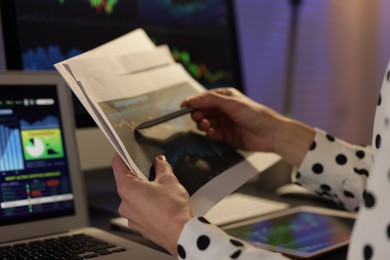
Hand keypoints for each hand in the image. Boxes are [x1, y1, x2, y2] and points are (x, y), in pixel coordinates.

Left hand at [112, 154, 193, 255]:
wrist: (181, 234)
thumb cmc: (173, 211)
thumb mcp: (169, 180)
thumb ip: (162, 167)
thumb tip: (159, 162)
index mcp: (127, 189)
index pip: (118, 165)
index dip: (123, 155)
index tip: (128, 151)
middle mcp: (124, 203)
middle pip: (127, 181)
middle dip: (140, 174)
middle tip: (155, 170)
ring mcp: (131, 216)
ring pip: (134, 196)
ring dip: (145, 190)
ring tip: (162, 189)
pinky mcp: (139, 225)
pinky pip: (139, 209)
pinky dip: (147, 203)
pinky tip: (161, 202)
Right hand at [182, 88, 314, 166]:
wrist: (270, 134)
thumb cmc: (256, 115)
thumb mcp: (232, 104)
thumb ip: (211, 101)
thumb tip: (193, 99)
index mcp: (225, 97)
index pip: (204, 98)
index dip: (193, 102)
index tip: (184, 106)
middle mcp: (223, 109)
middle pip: (202, 111)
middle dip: (198, 115)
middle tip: (199, 117)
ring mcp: (224, 123)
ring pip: (206, 123)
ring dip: (203, 125)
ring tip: (207, 126)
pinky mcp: (226, 136)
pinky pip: (212, 135)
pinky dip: (209, 134)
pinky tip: (212, 133)